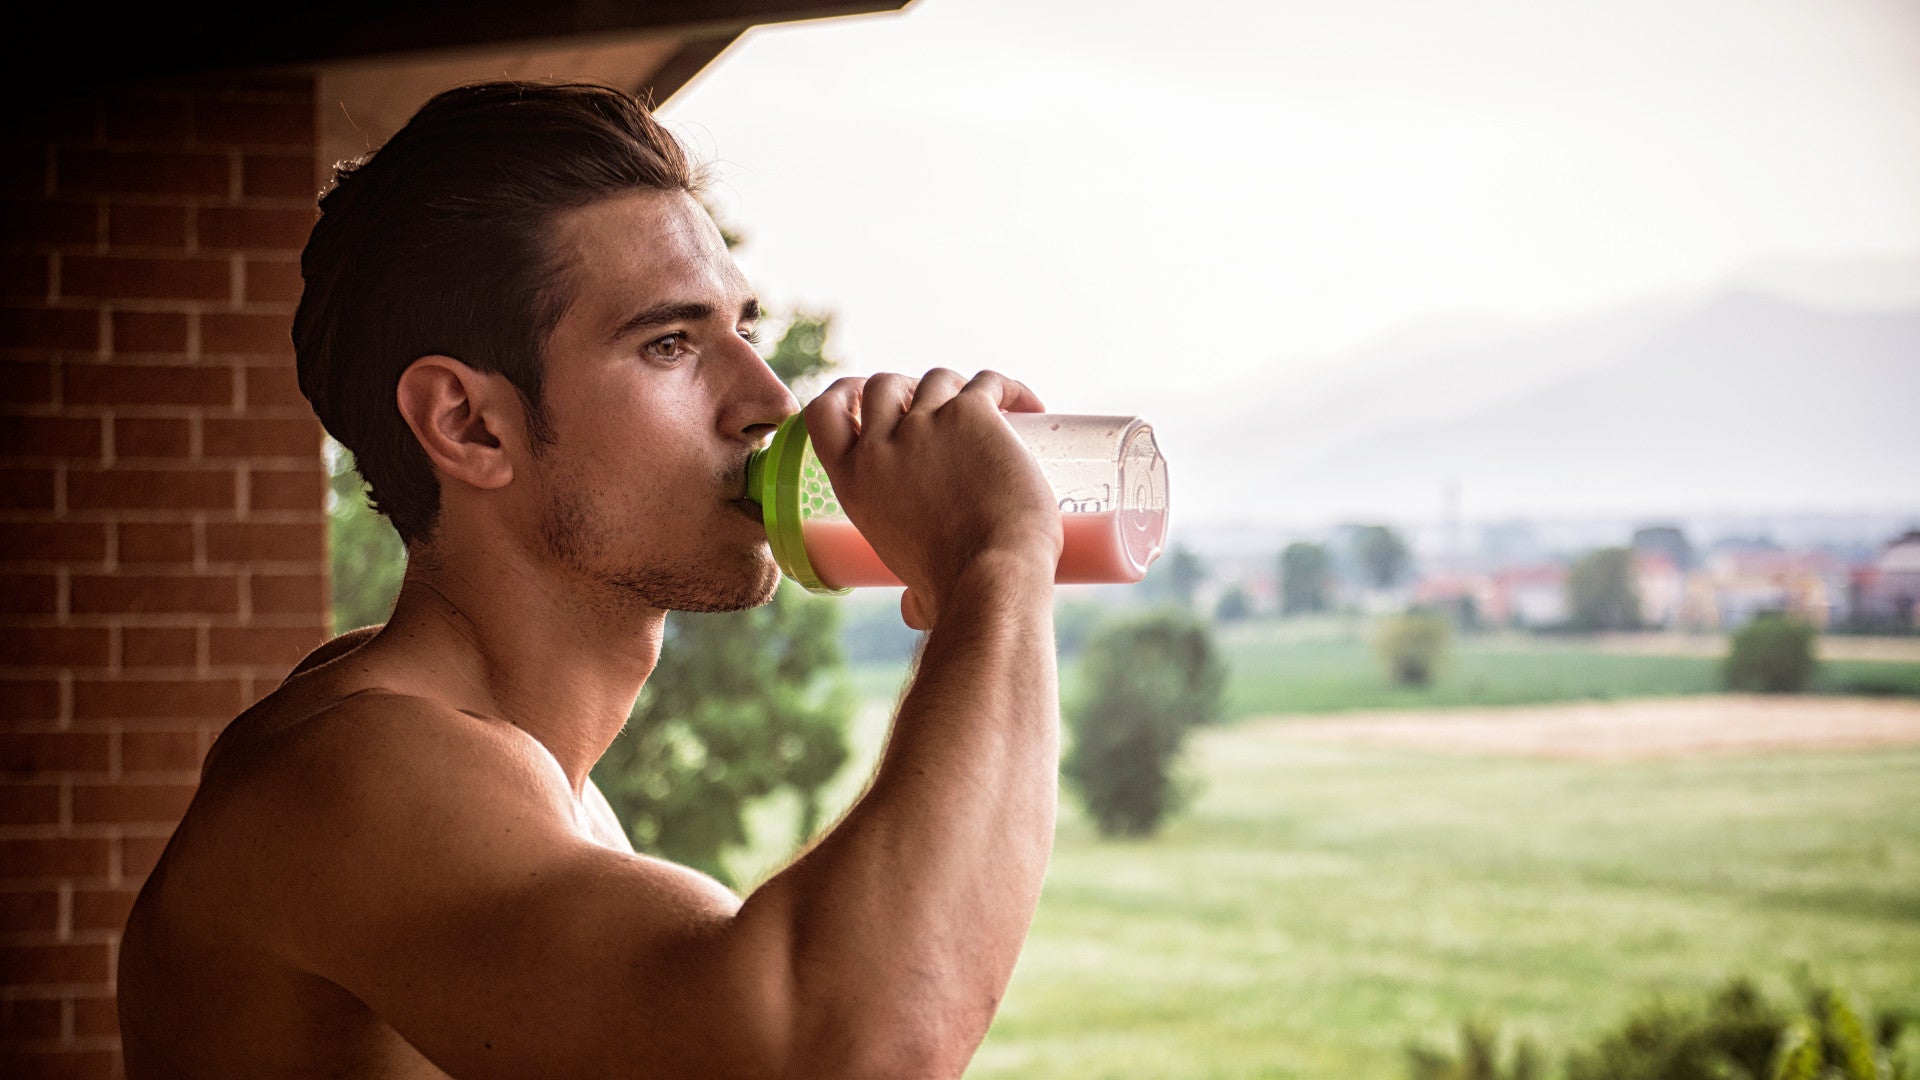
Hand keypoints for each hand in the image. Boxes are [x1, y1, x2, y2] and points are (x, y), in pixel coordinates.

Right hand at [804, 369, 1062, 628]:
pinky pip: (989, 383)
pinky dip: (1010, 389)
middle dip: (909, 388)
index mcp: (853, 483)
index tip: (865, 395)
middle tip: (942, 407)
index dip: (844, 395)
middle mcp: (880, 447)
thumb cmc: (955, 592)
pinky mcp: (971, 415)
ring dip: (959, 389)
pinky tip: (1031, 407)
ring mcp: (925, 425)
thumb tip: (913, 609)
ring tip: (990, 411)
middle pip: (883, 385)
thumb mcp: (910, 587)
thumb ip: (910, 594)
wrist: (992, 578)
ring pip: (937, 379)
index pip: (824, 414)